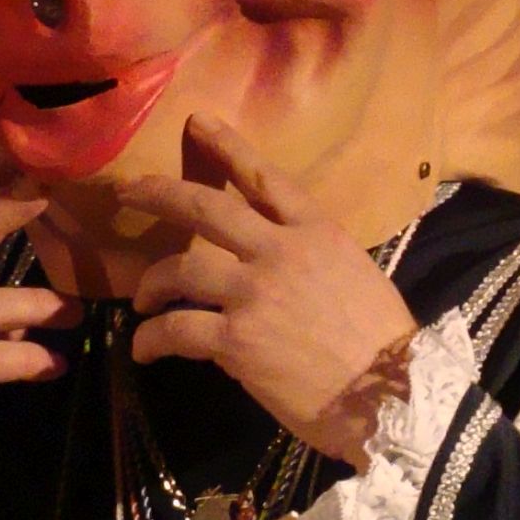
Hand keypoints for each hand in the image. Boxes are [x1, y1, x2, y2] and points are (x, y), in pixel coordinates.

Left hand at [118, 115, 421, 468]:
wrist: (390, 397)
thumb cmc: (382, 344)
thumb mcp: (355, 276)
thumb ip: (312, 258)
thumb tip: (276, 263)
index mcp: (317, 232)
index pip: (264, 177)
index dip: (227, 146)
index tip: (197, 123)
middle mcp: (281, 252)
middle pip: (205, 208)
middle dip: (159, 194)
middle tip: (129, 192)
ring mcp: (254, 294)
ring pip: (180, 270)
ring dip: (151, 283)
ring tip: (141, 301)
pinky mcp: (236, 340)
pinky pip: (176, 330)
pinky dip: (152, 339)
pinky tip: (144, 349)